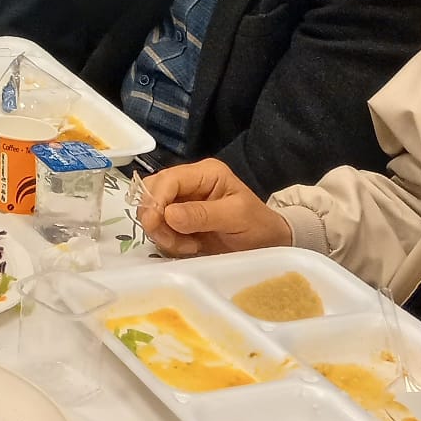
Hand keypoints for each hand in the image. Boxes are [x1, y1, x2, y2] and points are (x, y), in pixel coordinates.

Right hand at [137, 159, 292, 256]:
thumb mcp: (236, 217)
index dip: (156, 200)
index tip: (155, 224)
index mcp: (205, 173)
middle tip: (172, 240)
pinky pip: (159, 228)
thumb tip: (168, 215)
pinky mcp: (179, 221)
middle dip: (156, 218)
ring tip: (188, 246)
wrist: (269, 244)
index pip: (168, 179)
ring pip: (151, 211)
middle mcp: (190, 183)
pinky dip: (168, 241)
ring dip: (163, 233)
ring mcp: (182, 202)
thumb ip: (203, 215)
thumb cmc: (259, 226)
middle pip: (153, 192)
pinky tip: (189, 247)